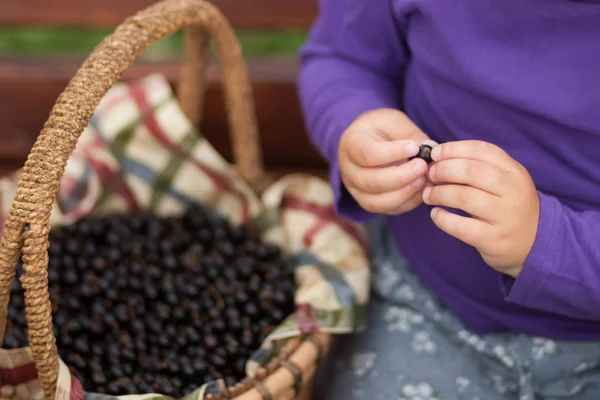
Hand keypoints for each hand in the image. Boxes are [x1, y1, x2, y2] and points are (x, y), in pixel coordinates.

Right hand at [338, 108, 434, 214]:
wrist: (365, 141)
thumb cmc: (380, 129)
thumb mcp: (393, 121)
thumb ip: (411, 134)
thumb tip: (430, 149)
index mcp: (351, 144)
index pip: (368, 154)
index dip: (392, 153)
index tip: (414, 147)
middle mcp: (349, 171)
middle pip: (372, 181)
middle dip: (401, 176)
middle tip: (423, 166)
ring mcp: (356, 190)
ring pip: (378, 201)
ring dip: (404, 193)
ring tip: (424, 179)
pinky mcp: (369, 202)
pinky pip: (388, 209)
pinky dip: (407, 202)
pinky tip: (421, 189)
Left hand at [423, 140, 539, 276]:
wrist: (534, 244)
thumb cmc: (507, 206)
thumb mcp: (504, 182)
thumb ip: (477, 167)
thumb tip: (438, 156)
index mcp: (515, 171)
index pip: (483, 150)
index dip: (454, 149)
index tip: (434, 153)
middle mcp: (513, 191)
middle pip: (471, 172)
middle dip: (443, 170)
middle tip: (429, 175)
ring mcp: (505, 216)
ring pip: (464, 197)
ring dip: (439, 193)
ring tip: (428, 195)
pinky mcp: (494, 239)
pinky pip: (461, 226)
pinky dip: (442, 219)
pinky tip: (436, 214)